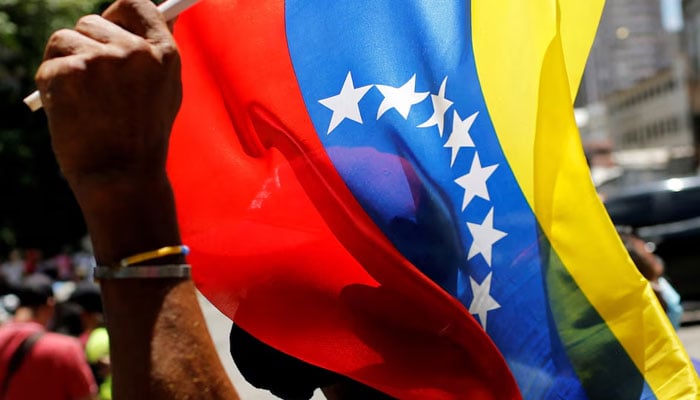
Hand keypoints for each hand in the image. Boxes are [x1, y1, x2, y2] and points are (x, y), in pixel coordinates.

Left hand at [35, 0, 181, 188]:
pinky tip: (71, 110)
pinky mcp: (68, 72)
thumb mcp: (166, 91)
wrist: (122, 177)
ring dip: (66, 64)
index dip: (118, 15)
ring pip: (64, 39)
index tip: (110, 29)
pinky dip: (52, 85)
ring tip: (83, 100)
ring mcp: (100, 60)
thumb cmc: (143, 138)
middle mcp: (134, 51)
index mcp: (163, 54)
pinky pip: (49, 64)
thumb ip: (154, 54)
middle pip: (92, 21)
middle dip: (86, 46)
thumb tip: (148, 19)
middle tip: (93, 84)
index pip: (135, 4)